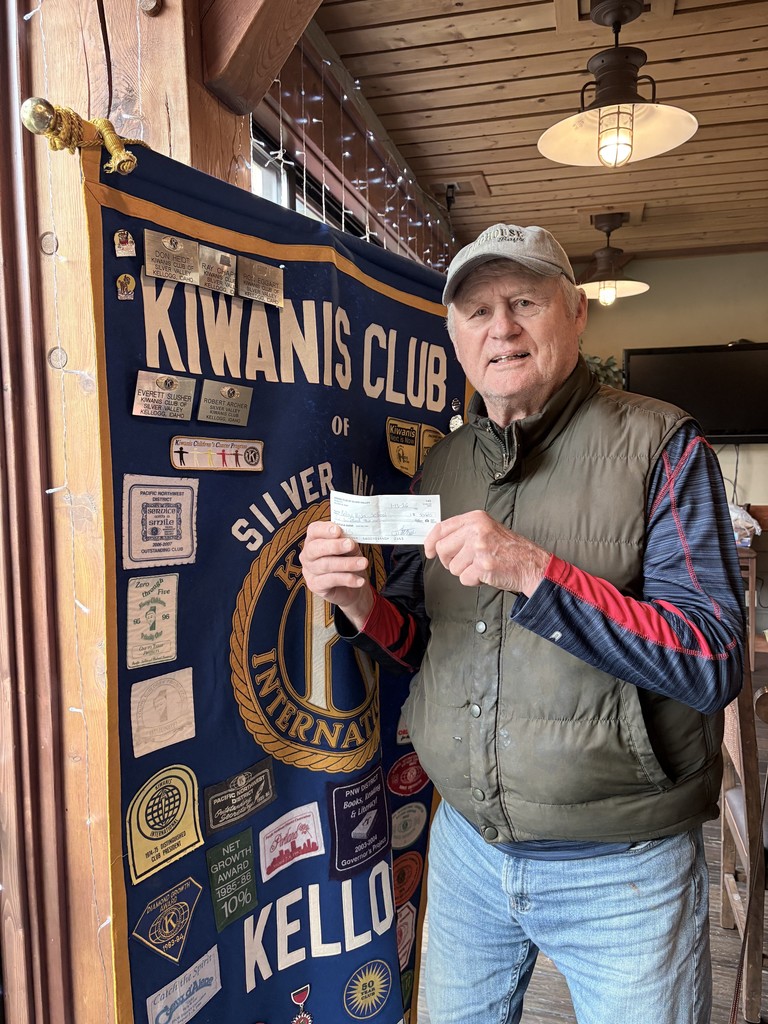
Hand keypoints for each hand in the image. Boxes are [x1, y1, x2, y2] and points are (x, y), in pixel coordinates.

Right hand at [299, 520, 374, 627]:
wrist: (351, 588)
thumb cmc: (347, 561)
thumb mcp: (350, 548)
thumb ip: (348, 542)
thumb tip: (349, 540)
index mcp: (314, 540)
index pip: (314, 530)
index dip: (324, 530)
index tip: (338, 530)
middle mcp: (307, 555)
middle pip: (315, 548)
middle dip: (334, 546)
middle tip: (350, 545)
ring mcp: (309, 571)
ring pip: (325, 565)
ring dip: (347, 563)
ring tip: (363, 563)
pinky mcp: (314, 585)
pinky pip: (330, 581)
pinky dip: (347, 579)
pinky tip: (359, 580)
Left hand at [424, 510, 549, 595]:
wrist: (531, 564)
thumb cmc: (510, 550)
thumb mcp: (486, 530)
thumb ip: (463, 533)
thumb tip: (437, 542)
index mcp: (475, 519)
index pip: (442, 527)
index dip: (431, 541)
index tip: (429, 551)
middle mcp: (476, 530)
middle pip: (442, 548)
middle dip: (449, 560)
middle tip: (465, 563)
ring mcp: (479, 547)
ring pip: (452, 567)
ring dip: (465, 572)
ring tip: (481, 566)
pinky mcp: (483, 565)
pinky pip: (464, 578)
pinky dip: (473, 581)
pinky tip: (486, 574)